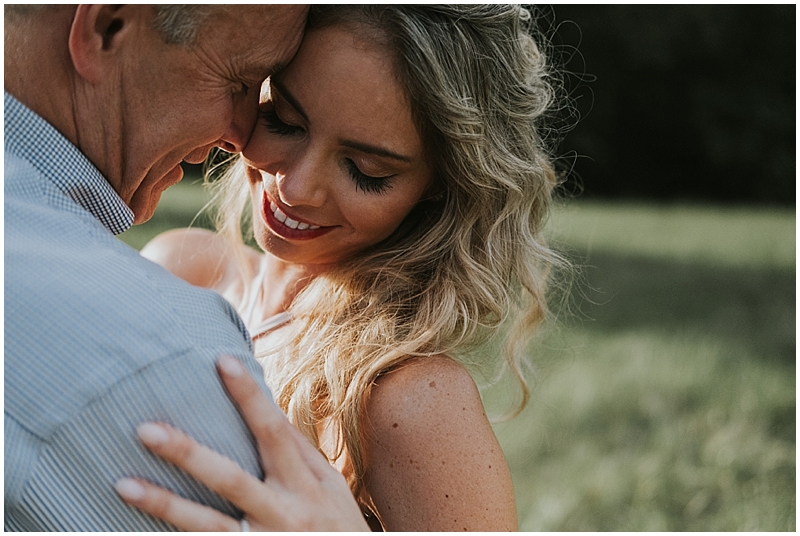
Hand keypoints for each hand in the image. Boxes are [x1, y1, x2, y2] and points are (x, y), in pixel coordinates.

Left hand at [114, 355, 369, 530]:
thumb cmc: (340, 528)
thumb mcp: (331, 486)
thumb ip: (300, 451)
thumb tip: (268, 411)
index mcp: (305, 484)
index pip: (273, 431)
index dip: (249, 396)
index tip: (222, 362)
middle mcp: (283, 514)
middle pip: (230, 479)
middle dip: (187, 453)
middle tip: (145, 429)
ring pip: (206, 525)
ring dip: (163, 504)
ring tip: (123, 484)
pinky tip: (134, 531)